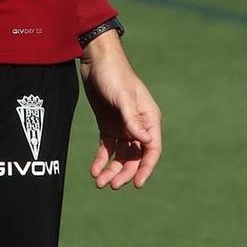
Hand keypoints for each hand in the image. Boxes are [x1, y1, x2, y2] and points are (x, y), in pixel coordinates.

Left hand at [79, 31, 161, 189]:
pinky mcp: (108, 125)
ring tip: (100, 182)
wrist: (96, 61)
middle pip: (135, 156)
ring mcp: (123, 126)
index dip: (146, 168)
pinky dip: (101, 160)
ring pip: (120, 155)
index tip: (137, 184)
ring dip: (112, 169)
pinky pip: (107, 148)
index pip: (152, 150)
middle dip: (125, 172)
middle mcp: (138, 125)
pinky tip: (94, 170)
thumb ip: (133, 119)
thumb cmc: (114, 75)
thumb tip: (147, 142)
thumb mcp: (123, 97)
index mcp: (149, 119)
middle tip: (112, 185)